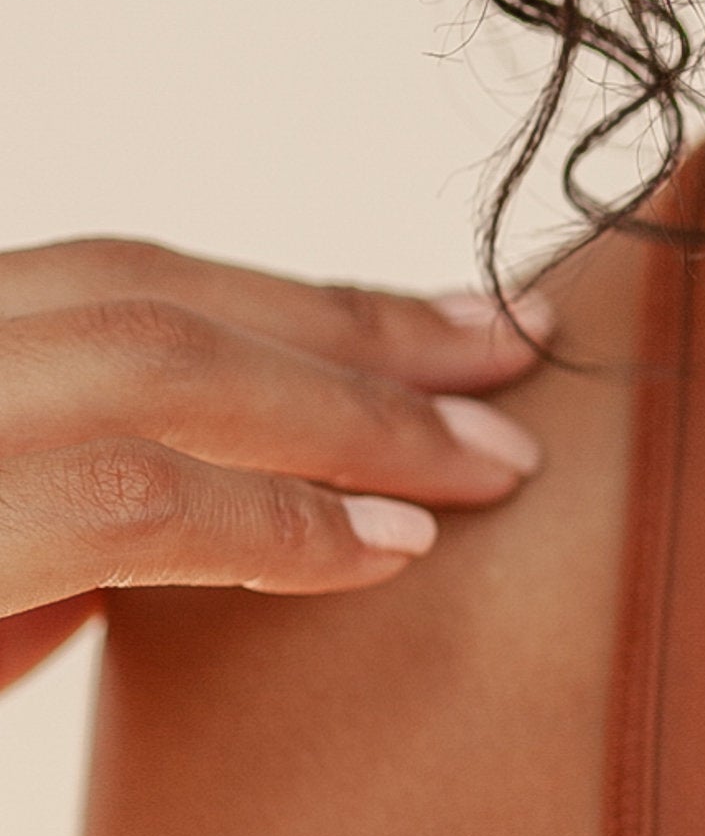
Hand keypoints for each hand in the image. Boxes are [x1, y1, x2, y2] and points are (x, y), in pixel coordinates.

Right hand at [0, 240, 549, 691]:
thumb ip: (54, 515)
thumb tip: (204, 516)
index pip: (125, 286)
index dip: (300, 307)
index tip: (453, 325)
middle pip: (156, 300)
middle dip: (362, 335)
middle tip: (520, 360)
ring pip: (164, 364)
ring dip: (358, 415)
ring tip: (494, 466)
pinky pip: (130, 503)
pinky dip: (281, 521)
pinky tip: (396, 549)